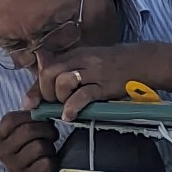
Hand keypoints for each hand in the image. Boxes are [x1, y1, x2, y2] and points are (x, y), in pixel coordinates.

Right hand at [0, 111, 57, 171]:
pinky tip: (49, 164)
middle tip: (53, 135)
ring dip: (50, 148)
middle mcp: (3, 150)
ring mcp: (13, 165)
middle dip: (47, 131)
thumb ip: (30, 117)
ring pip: (40, 147)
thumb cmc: (30, 153)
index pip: (13, 118)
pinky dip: (52, 162)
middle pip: (29, 131)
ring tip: (48, 151)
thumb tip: (39, 100)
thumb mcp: (24, 135)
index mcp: (1, 136)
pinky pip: (46, 163)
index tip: (43, 121)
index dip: (33, 117)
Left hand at [25, 45, 151, 121]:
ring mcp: (93, 72)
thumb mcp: (89, 61)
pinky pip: (83, 96)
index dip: (35, 87)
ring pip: (63, 82)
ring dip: (59, 98)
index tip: (29, 103)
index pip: (46, 68)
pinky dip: (72, 107)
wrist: (141, 62)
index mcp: (75, 54)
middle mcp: (81, 60)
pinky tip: (69, 116)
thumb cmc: (114, 66)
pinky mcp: (104, 85)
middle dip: (45, 93)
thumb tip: (47, 83)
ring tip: (65, 107)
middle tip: (52, 105)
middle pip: (49, 73)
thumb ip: (70, 69)